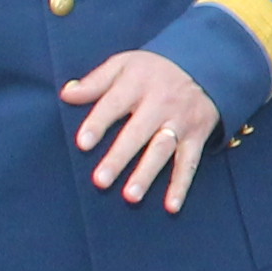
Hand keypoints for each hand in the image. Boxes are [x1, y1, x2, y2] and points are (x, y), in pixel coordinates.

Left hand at [63, 49, 223, 210]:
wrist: (204, 65)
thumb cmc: (153, 70)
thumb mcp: (124, 64)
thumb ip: (95, 81)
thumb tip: (66, 93)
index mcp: (138, 83)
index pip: (114, 104)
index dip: (99, 123)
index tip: (83, 144)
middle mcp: (160, 103)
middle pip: (137, 132)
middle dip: (119, 157)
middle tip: (100, 181)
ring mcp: (179, 121)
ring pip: (162, 149)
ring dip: (147, 173)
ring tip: (130, 196)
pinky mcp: (196, 136)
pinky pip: (189, 163)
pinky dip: (181, 185)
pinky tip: (171, 206)